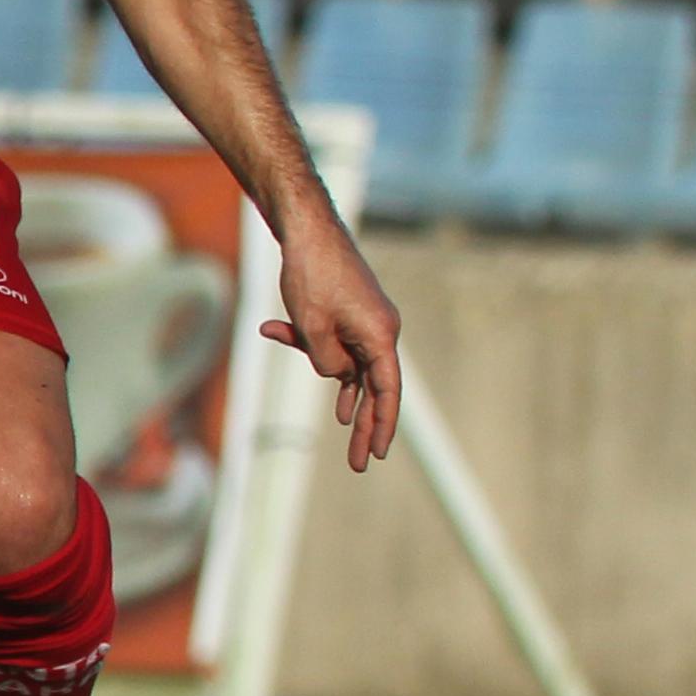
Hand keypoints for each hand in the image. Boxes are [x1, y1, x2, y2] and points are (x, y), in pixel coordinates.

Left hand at [265, 219, 405, 470]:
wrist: (308, 232)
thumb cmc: (312, 277)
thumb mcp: (312, 329)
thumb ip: (326, 362)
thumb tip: (337, 376)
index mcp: (380, 336)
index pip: (386, 390)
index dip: (382, 425)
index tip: (377, 454)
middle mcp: (381, 331)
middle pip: (375, 387)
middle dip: (366, 425)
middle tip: (361, 464)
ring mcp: (367, 322)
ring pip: (354, 366)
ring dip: (342, 391)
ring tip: (344, 430)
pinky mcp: (352, 314)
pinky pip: (340, 345)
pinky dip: (324, 357)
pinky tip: (323, 383)